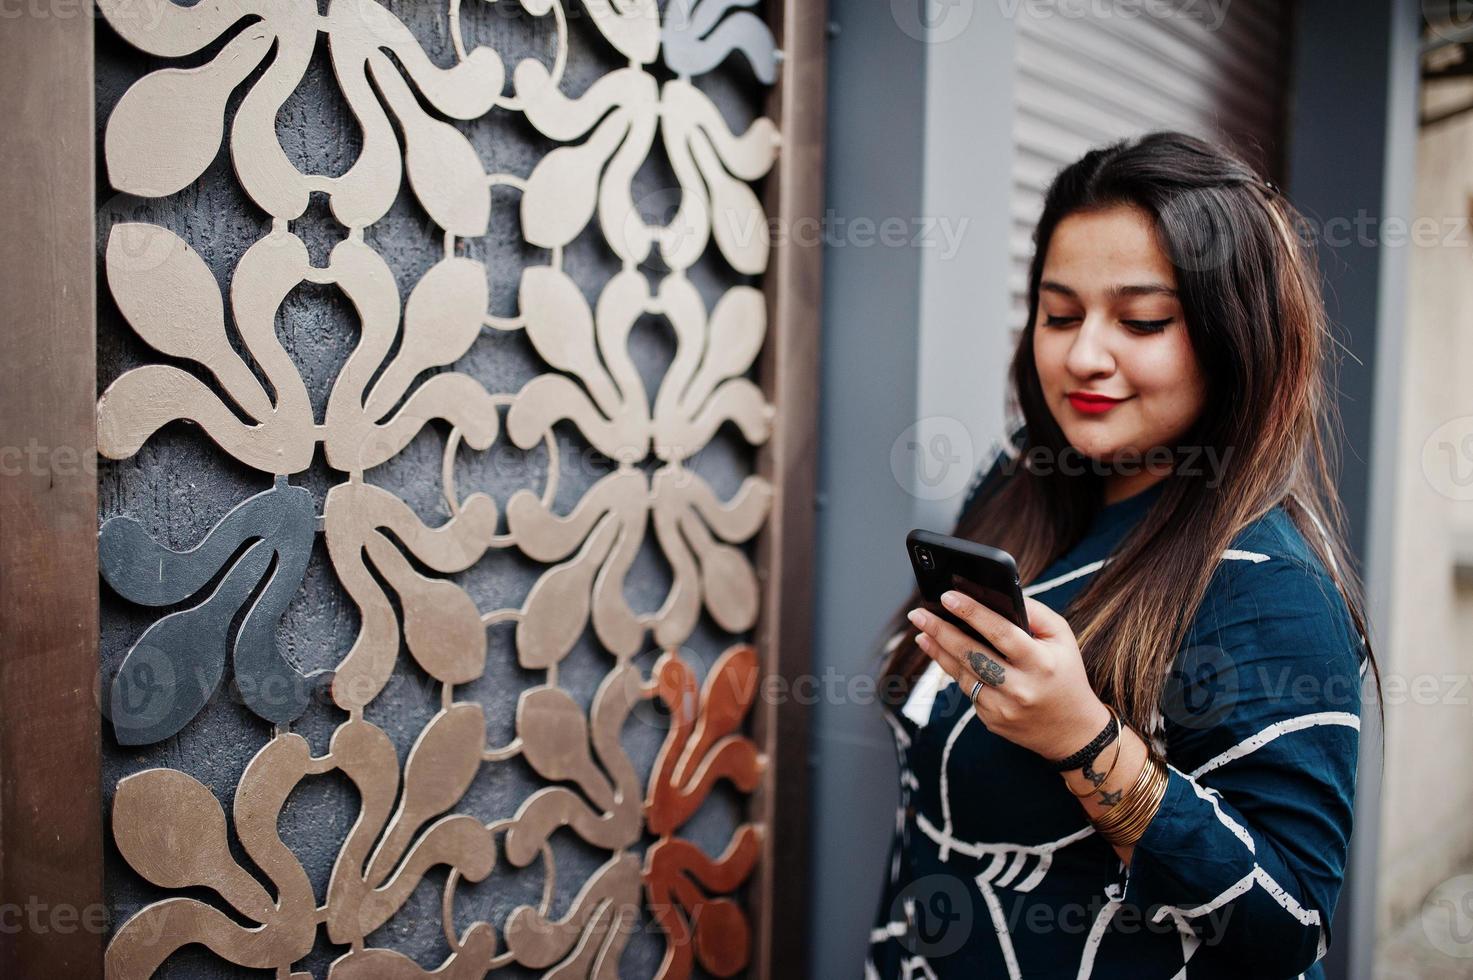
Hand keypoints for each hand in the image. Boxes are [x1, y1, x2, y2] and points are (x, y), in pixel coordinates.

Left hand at [906, 590, 1110, 761]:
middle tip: (918, 612)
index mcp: (1040, 663)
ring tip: (921, 629)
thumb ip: (1035, 614)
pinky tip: (938, 651)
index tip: (947, 596)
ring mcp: (1004, 708)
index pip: (1001, 633)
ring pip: (962, 674)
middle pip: (972, 655)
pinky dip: (951, 668)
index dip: (972, 613)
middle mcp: (1020, 688)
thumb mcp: (1062, 639)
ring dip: (938, 649)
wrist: (1073, 731)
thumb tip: (999, 596)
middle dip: (940, 630)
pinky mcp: (992, 720)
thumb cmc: (1065, 674)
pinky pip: (966, 690)